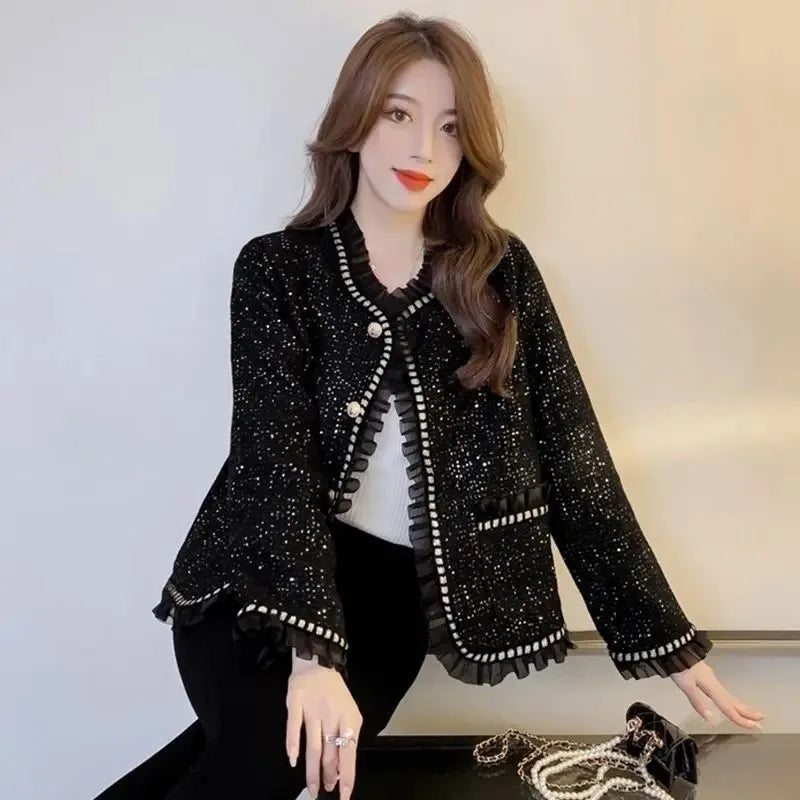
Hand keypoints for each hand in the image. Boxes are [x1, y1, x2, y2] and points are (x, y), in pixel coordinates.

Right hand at [286, 652, 361, 799]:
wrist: (319, 662)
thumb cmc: (334, 693)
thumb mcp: (348, 714)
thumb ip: (345, 740)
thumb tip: (341, 771)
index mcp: (349, 718)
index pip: (349, 753)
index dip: (347, 776)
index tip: (345, 795)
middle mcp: (332, 715)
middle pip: (330, 752)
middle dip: (327, 775)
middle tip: (323, 791)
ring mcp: (313, 709)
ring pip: (313, 744)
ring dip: (312, 769)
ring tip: (312, 787)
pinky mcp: (296, 702)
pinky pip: (294, 726)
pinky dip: (293, 743)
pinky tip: (292, 758)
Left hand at [669, 660, 763, 729]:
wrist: (674, 647)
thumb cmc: (679, 666)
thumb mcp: (687, 685)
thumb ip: (698, 702)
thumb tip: (711, 719)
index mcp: (711, 686)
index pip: (727, 706)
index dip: (739, 718)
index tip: (753, 727)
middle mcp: (713, 682)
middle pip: (732, 700)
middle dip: (746, 711)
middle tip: (760, 720)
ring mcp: (710, 678)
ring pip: (728, 695)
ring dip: (739, 705)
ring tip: (748, 712)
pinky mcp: (705, 675)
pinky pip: (721, 691)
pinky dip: (728, 698)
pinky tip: (726, 699)